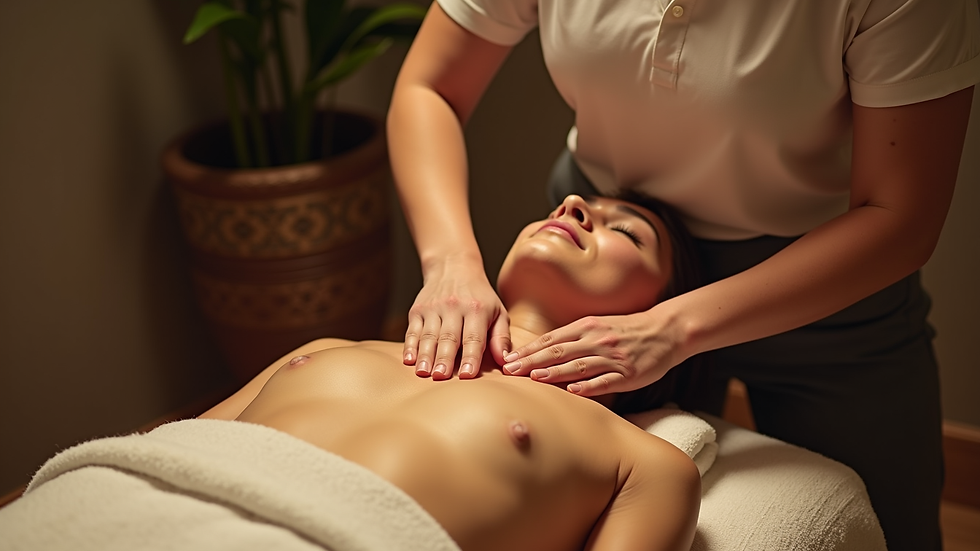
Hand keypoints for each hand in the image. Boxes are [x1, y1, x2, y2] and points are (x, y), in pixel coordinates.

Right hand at [404, 258, 511, 379]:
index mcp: (477, 309)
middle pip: (448, 337)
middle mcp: (454, 307)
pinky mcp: (417, 310)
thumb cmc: (480, 296)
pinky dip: (410, 345)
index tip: (468, 375)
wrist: (453, 267)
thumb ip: (501, 336)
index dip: (471, 356)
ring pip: (428, 335)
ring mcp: (433, 308)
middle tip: (441, 376)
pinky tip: (409, 359)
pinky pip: (412, 330)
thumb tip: (505, 360)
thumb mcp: (498, 311)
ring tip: (424, 373)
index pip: (473, 337)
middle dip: (444, 358)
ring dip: (426, 355)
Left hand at [501, 310, 685, 395]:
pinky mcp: (628, 373)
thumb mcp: (597, 326)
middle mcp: (596, 339)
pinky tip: (573, 392)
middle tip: (510, 371)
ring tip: (534, 378)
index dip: (528, 349)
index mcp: (586, 327)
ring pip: (579, 365)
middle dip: (532, 361)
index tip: (508, 359)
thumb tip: (542, 351)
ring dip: (555, 372)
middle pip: (559, 351)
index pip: (551, 339)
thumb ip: (572, 337)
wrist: (665, 330)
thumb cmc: (626, 330)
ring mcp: (612, 356)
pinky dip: (588, 386)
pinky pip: (605, 380)